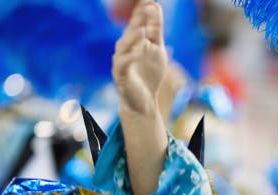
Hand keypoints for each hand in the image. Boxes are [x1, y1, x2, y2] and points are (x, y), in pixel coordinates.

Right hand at [112, 0, 166, 117]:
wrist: (143, 101)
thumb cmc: (149, 73)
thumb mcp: (156, 49)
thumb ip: (156, 30)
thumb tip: (155, 5)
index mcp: (134, 40)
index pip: (137, 21)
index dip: (141, 10)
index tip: (149, 0)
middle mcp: (124, 47)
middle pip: (130, 31)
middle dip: (137, 19)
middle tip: (146, 8)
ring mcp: (121, 60)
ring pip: (124, 46)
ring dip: (134, 37)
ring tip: (144, 30)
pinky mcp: (120, 74)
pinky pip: (123, 63)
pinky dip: (131, 57)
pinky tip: (139, 51)